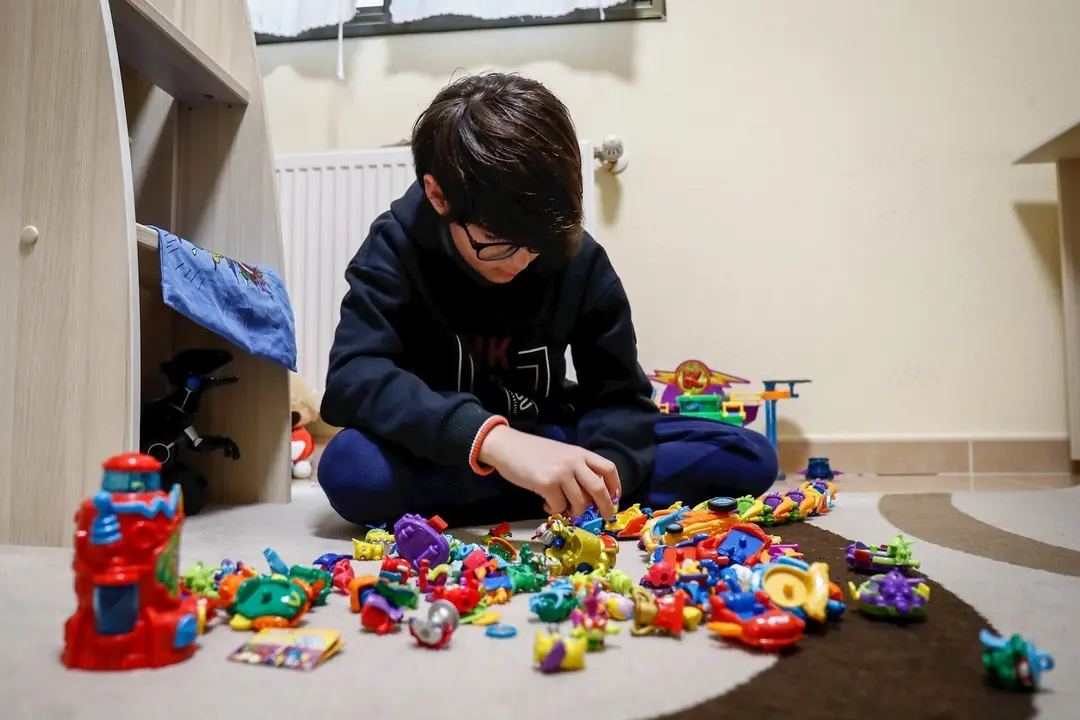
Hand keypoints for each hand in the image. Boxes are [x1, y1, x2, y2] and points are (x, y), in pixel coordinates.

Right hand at [478, 426, 619, 518]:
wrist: (507, 446)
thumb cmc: (533, 451)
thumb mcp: (561, 454)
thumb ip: (576, 469)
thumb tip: (589, 495)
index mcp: (580, 453)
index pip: (608, 469)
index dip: (615, 486)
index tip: (615, 498)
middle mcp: (574, 462)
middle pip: (599, 489)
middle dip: (605, 506)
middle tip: (605, 517)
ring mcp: (561, 473)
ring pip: (580, 502)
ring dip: (575, 511)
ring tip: (565, 509)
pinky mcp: (547, 484)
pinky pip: (559, 506)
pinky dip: (554, 510)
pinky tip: (545, 503)